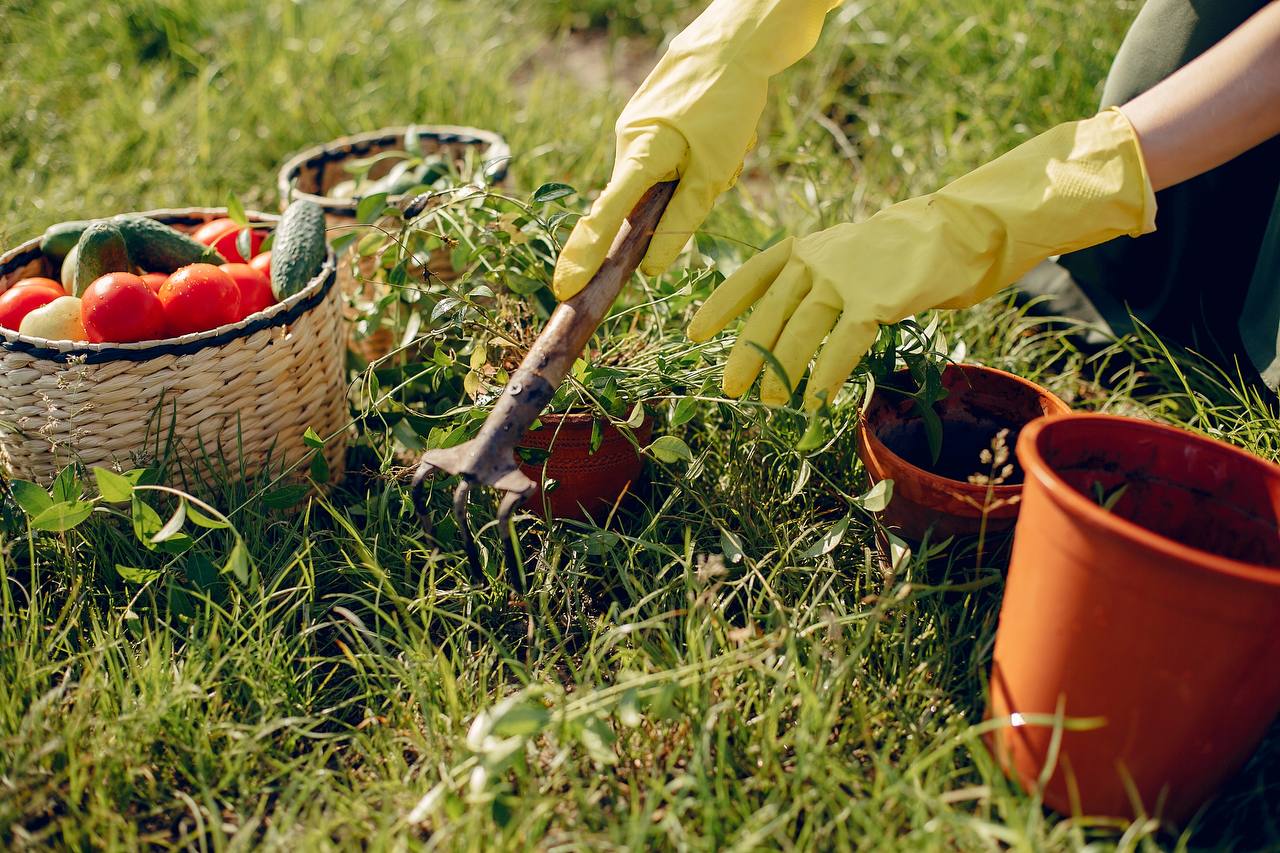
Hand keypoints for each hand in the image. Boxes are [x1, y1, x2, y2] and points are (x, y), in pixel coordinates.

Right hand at [551, 0, 840, 300]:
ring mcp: (635, 127)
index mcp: (640, 153)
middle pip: (643, 200)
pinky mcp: (648, 119)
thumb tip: (653, 268)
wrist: (735, 39)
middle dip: (681, 197)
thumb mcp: (714, 170)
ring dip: (696, 174)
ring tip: (728, 140)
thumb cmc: (728, 102)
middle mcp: (627, 141)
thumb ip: (683, 219)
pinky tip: (719, 129)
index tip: (564, 289)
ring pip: (661, 178)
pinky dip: (694, 156)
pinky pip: (667, 157)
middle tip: (723, 167)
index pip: (604, 217)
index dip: (584, 256)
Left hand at [688, 109, 1155, 409]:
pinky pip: (844, 341)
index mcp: (801, 249)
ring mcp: (845, 277)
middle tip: (730, 388)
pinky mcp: (877, 297)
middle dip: (747, 352)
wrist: (951, 232)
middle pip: (769, 311)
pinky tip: (817, 398)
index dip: (721, 304)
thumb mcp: (839, 260)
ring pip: (801, 329)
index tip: (695, 333)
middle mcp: (816, 260)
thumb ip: (808, 288)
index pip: (750, 276)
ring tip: (770, 401)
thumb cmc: (891, 255)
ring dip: (783, 369)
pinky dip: (827, 372)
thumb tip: (775, 338)